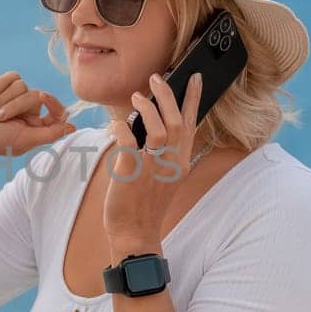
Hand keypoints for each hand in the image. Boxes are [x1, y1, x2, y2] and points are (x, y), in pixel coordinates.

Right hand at [0, 71, 73, 163]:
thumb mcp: (22, 140)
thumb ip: (49, 133)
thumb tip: (73, 127)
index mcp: (37, 128)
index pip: (57, 111)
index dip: (54, 102)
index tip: (44, 98)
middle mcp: (29, 112)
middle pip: (35, 95)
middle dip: (14, 105)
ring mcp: (15, 99)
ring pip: (21, 85)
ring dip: (2, 98)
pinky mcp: (3, 88)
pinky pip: (12, 76)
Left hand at [102, 71, 204, 250]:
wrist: (135, 234)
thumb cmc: (146, 205)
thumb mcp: (165, 178)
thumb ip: (165, 154)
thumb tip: (153, 125)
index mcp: (181, 163)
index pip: (192, 125)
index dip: (193, 99)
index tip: (194, 78)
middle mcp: (171, 164)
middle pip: (176, 122)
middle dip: (167, 95)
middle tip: (156, 78)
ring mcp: (152, 168)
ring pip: (158, 129)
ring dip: (146, 108)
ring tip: (136, 97)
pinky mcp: (131, 173)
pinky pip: (128, 141)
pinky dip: (122, 128)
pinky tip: (116, 124)